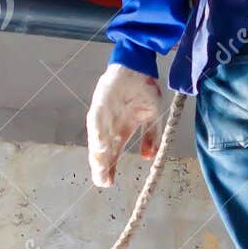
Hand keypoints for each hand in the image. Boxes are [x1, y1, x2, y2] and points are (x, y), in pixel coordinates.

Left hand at [86, 64, 162, 186]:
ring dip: (98, 153)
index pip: (114, 151)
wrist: (138, 65)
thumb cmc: (142, 88)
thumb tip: (149, 158)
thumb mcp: (150, 116)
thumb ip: (150, 137)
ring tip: (100, 169)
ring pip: (98, 138)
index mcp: (121, 128)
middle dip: (102, 166)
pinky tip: (99, 147)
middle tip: (103, 182)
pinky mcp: (101, 103)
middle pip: (103, 149)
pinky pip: (97, 121)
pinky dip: (98, 134)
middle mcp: (110, 124)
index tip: (109, 182)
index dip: (111, 167)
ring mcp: (104, 114)